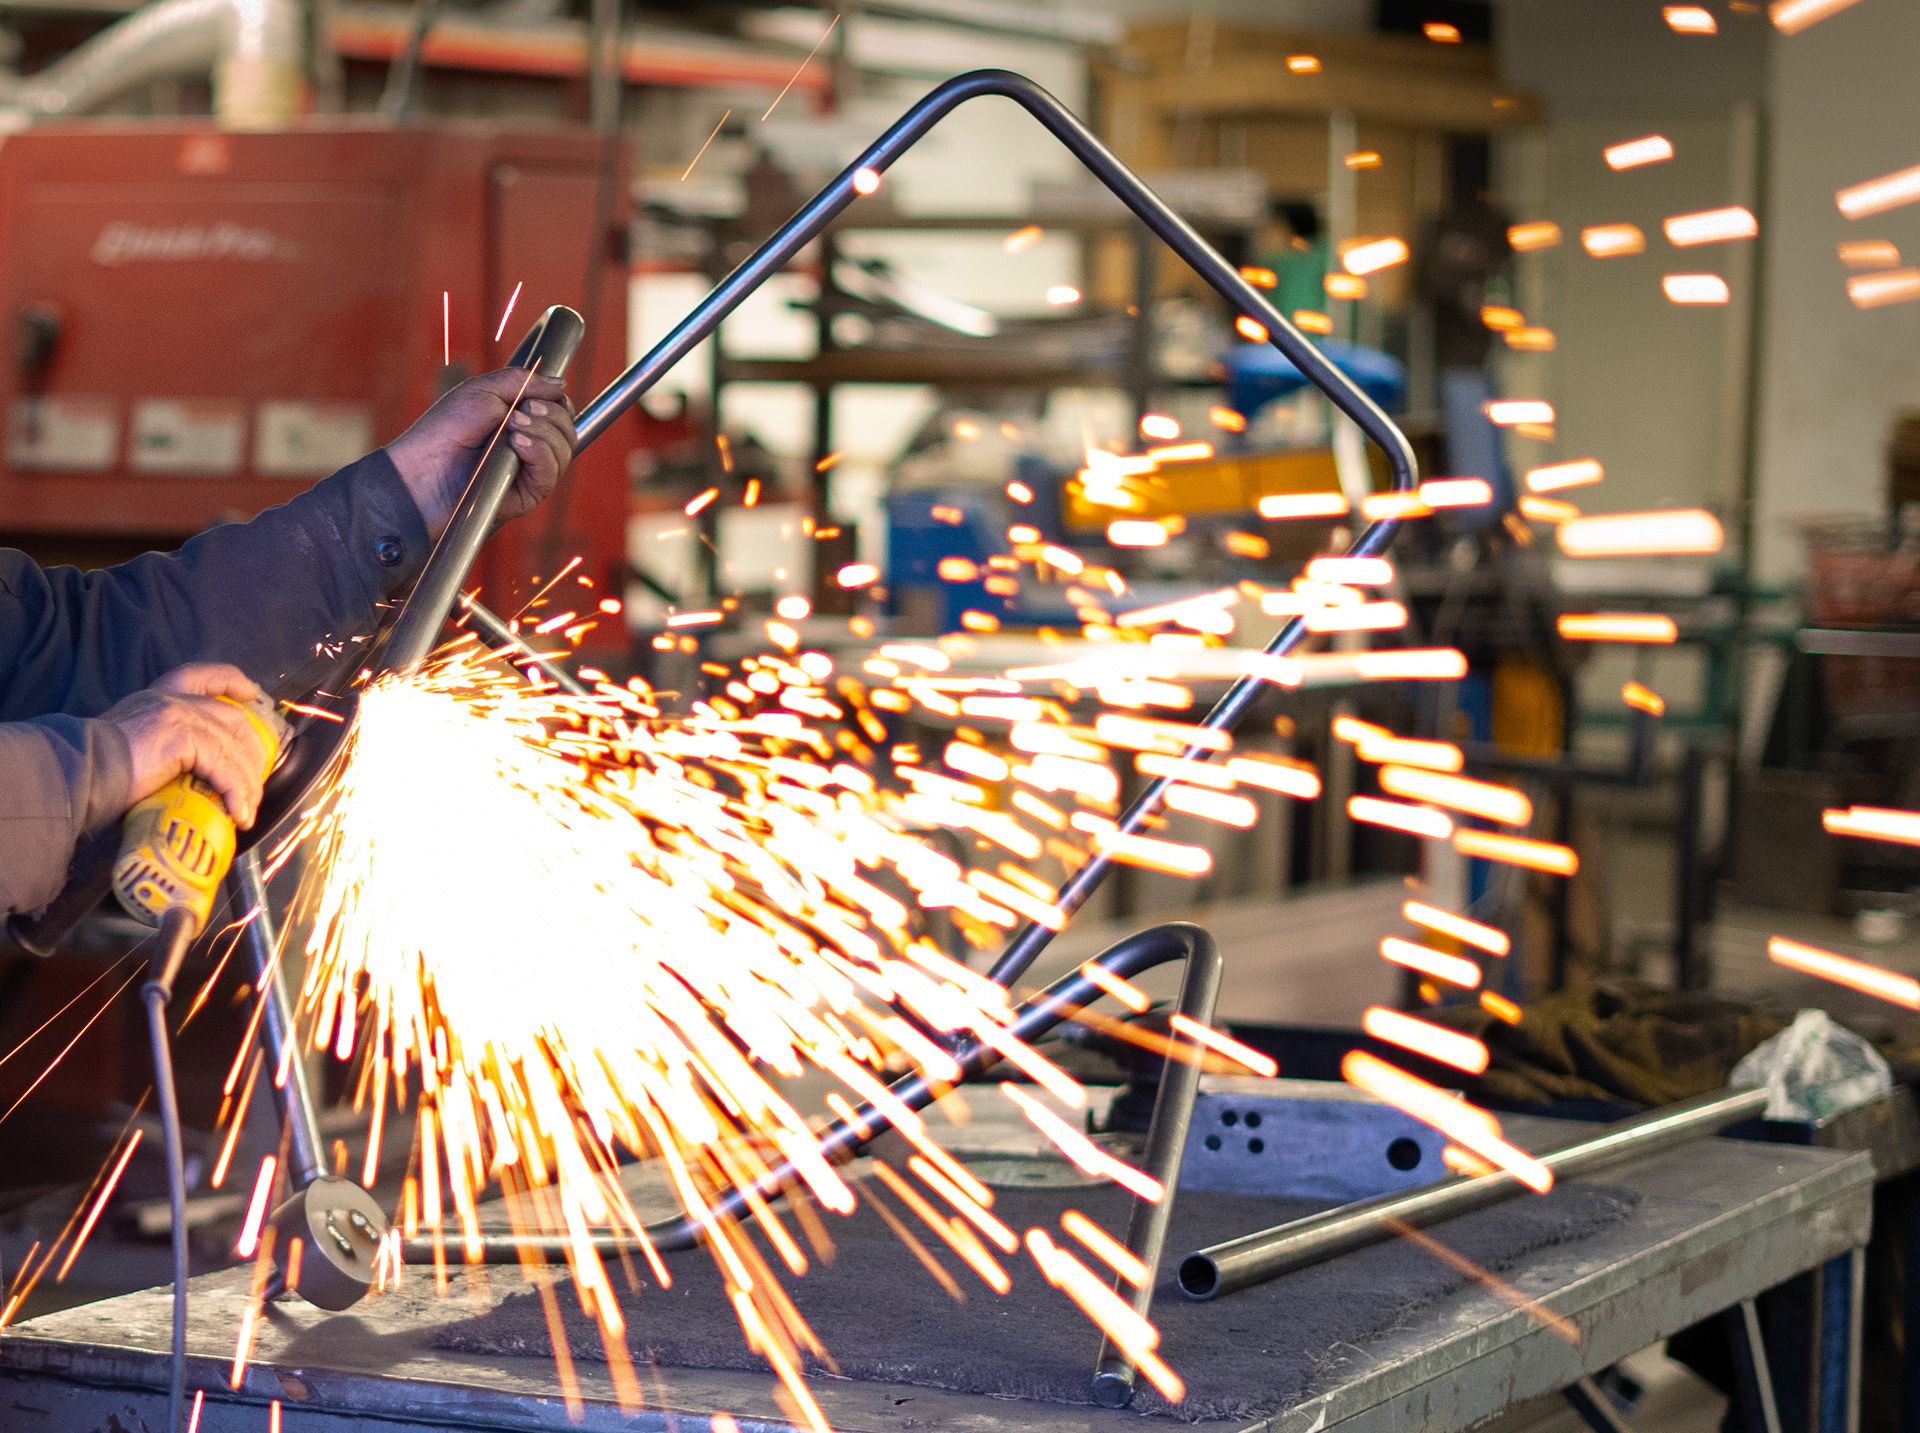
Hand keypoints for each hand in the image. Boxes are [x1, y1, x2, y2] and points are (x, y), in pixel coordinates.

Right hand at [104, 665, 270, 828]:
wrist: (73, 776)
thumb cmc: (94, 774)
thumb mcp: (135, 750)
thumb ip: (165, 751)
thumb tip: (192, 781)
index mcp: (157, 699)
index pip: (201, 676)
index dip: (231, 680)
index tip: (250, 692)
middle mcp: (170, 700)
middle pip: (233, 718)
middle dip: (252, 753)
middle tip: (254, 787)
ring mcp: (178, 714)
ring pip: (234, 747)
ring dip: (247, 784)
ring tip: (246, 811)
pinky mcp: (183, 736)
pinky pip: (225, 766)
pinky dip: (236, 792)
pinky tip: (237, 813)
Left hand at [383, 369, 577, 541]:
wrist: (422, 471)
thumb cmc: (444, 432)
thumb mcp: (481, 391)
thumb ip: (522, 382)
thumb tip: (561, 383)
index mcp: (521, 422)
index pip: (561, 411)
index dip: (557, 401)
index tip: (535, 396)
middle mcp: (530, 447)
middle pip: (568, 429)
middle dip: (550, 414)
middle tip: (519, 411)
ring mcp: (530, 471)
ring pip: (564, 449)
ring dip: (542, 432)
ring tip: (512, 427)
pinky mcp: (527, 494)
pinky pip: (551, 472)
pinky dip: (540, 453)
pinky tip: (518, 444)